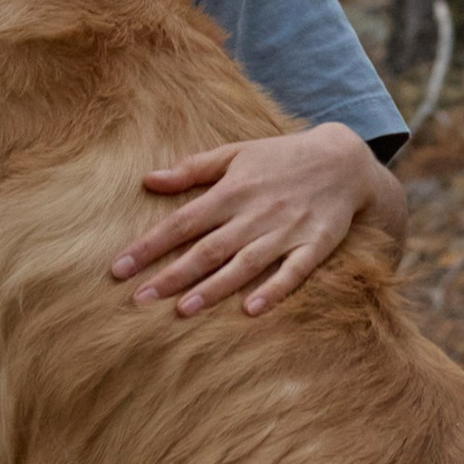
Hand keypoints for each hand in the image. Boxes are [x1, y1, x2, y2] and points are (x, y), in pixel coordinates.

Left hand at [111, 122, 406, 318]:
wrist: (343, 159)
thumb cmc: (281, 157)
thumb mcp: (236, 153)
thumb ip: (192, 169)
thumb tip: (148, 180)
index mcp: (232, 190)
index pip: (182, 222)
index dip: (149, 245)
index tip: (120, 268)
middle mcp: (256, 212)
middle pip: (208, 248)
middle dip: (172, 275)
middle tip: (139, 299)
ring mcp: (287, 230)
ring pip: (244, 264)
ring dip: (214, 288)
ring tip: (183, 311)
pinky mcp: (316, 245)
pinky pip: (294, 272)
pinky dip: (274, 290)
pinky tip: (253, 310)